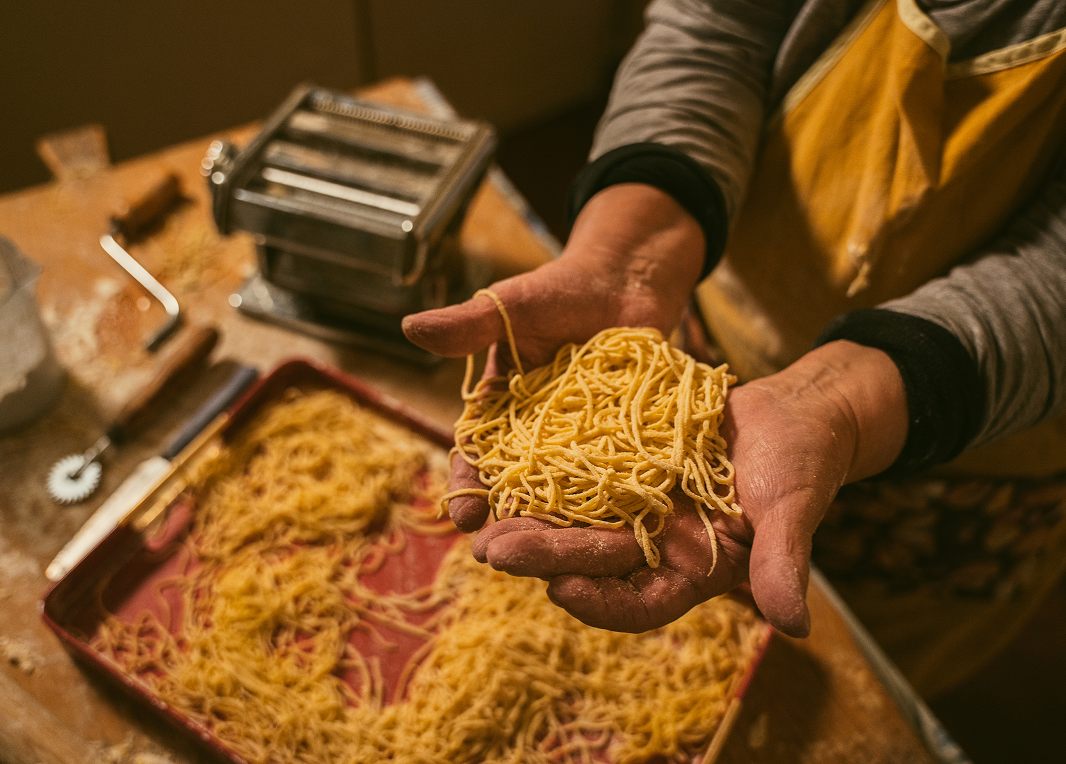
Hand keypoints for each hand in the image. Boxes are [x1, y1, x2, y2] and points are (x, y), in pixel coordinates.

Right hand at [403, 183, 705, 529]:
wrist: (624, 283)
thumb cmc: (558, 292)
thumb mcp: (510, 306)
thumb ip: (468, 325)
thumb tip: (408, 327)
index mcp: (498, 413)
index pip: (475, 456)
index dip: (468, 484)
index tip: (466, 515)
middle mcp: (535, 438)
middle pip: (517, 488)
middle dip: (508, 524)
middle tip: (504, 560)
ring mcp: (580, 445)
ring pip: (566, 494)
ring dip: (558, 528)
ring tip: (558, 564)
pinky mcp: (623, 444)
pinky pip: (617, 479)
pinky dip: (614, 506)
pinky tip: (618, 537)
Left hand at [469, 341, 907, 636]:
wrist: (793, 412)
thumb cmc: (804, 465)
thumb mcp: (793, 510)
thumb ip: (785, 563)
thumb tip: (794, 627)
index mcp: (694, 569)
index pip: (640, 603)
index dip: (601, 602)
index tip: (560, 590)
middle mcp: (658, 544)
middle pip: (594, 560)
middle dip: (545, 556)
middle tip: (492, 550)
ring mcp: (640, 505)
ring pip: (578, 518)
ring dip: (533, 517)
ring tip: (481, 515)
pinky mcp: (628, 464)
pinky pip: (584, 471)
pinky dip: (550, 469)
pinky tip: (510, 461)